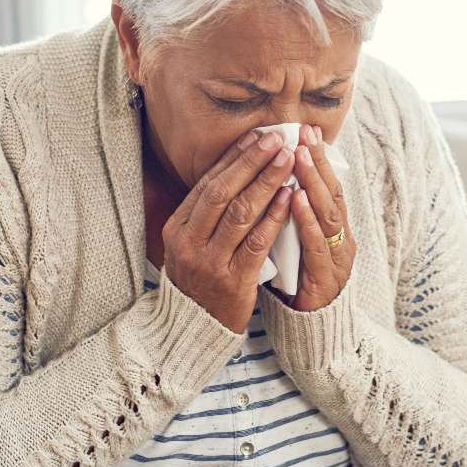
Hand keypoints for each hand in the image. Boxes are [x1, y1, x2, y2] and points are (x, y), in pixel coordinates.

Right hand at [162, 128, 294, 332]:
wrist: (194, 329)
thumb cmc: (199, 280)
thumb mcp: (189, 245)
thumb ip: (206, 214)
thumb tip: (234, 170)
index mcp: (178, 228)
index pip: (207, 185)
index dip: (233, 159)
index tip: (255, 137)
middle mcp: (190, 242)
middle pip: (223, 193)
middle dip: (251, 162)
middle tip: (275, 139)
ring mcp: (210, 262)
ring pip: (241, 213)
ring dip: (267, 182)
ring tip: (287, 159)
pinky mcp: (233, 281)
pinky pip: (257, 242)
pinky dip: (274, 216)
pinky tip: (289, 197)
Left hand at [270, 123, 356, 312]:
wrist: (313, 331)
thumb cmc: (299, 283)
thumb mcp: (295, 243)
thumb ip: (291, 216)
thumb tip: (275, 182)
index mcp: (332, 229)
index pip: (326, 185)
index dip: (318, 158)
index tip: (304, 130)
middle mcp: (341, 238)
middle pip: (331, 192)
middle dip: (318, 161)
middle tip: (305, 133)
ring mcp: (337, 258)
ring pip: (328, 214)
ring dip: (313, 182)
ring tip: (300, 156)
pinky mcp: (326, 278)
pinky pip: (317, 245)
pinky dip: (307, 220)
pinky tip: (297, 200)